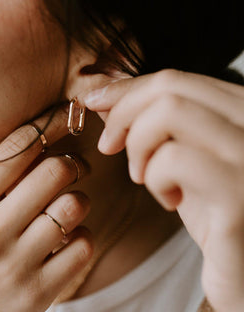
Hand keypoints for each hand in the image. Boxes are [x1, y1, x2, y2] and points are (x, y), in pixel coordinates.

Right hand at [0, 108, 93, 311]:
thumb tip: (30, 142)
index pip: (16, 150)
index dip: (48, 125)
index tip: (66, 116)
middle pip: (54, 172)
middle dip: (72, 162)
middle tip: (74, 166)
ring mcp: (17, 265)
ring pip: (74, 206)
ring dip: (80, 199)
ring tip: (71, 205)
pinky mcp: (41, 291)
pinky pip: (83, 245)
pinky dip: (83, 235)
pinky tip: (69, 239)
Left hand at [82, 69, 243, 311]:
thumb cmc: (216, 219)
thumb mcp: (185, 166)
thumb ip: (156, 131)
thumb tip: (109, 99)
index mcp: (243, 114)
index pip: (177, 79)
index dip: (127, 89)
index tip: (95, 104)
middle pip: (171, 87)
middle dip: (124, 114)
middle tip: (109, 147)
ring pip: (169, 113)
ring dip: (139, 147)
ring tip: (145, 179)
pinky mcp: (239, 194)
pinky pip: (174, 159)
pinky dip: (155, 177)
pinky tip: (169, 201)